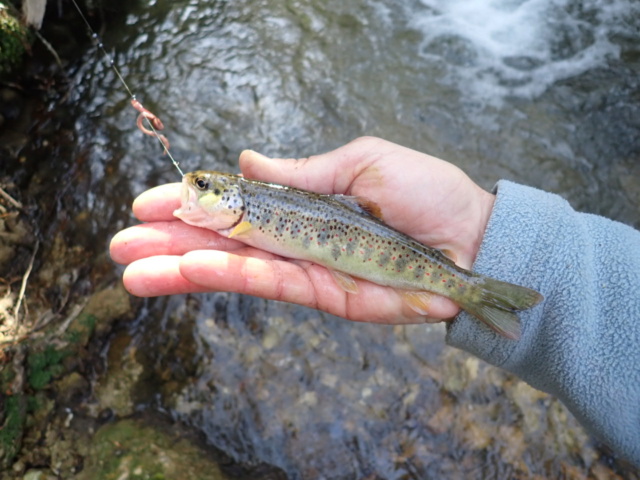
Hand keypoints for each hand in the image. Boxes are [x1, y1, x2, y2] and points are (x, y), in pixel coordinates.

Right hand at [109, 137, 494, 323]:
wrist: (471, 238)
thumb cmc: (425, 192)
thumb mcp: (361, 163)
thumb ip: (302, 169)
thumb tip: (247, 158)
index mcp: (302, 202)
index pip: (236, 204)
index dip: (193, 203)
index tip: (150, 202)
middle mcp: (297, 237)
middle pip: (224, 241)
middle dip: (172, 242)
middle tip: (121, 245)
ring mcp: (307, 267)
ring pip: (235, 267)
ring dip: (184, 269)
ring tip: (134, 271)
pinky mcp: (324, 295)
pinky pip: (270, 284)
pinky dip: (228, 277)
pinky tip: (188, 274)